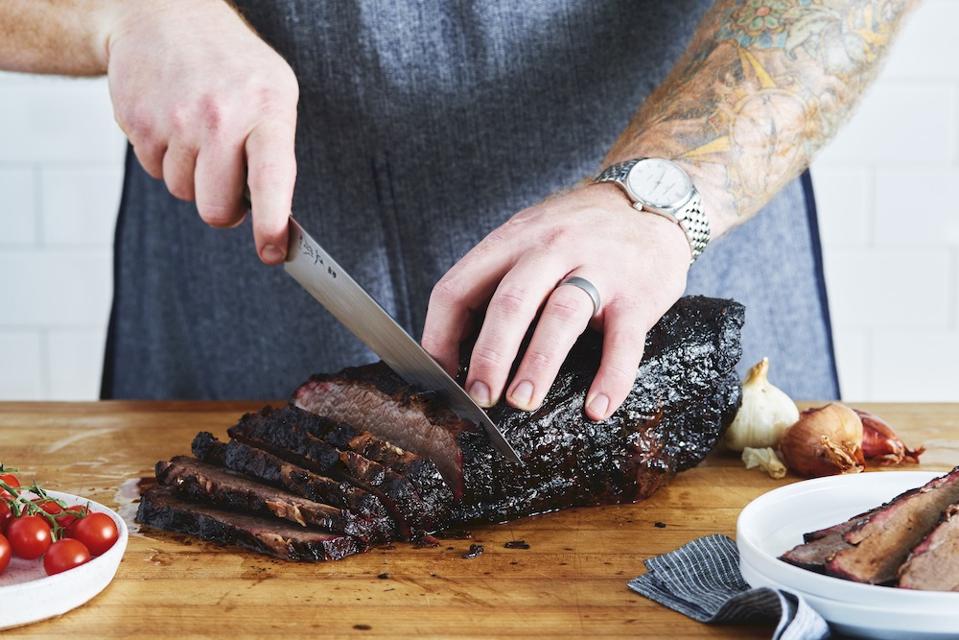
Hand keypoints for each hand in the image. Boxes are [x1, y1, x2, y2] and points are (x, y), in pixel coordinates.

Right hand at [105, 0, 298, 263]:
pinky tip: (174, 124)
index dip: (272, 224)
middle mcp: (220, 117)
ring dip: (192, 177)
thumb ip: (276, 151)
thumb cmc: (231, 64)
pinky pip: (155, 172)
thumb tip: (275, 215)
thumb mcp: (274, 93)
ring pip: (183, 193)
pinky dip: (166, 159)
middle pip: (216, 208)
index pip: (271, 180)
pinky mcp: (139, 123)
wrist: (164, 16)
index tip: (271, 252)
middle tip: (226, 184)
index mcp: (266, 110)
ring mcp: (176, 121)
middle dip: (222, 208)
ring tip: (198, 134)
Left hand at [422, 184, 690, 420]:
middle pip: (510, 303)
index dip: (440, 334)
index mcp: (513, 239)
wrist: (654, 197)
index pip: (459, 286)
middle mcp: (551, 249)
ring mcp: (598, 269)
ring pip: (560, 317)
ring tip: (522, 401)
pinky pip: (624, 342)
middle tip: (479, 397)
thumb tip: (458, 345)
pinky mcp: (638, 294)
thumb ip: (498, 277)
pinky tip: (597, 407)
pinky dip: (611, 378)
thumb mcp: (530, 235)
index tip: (440, 373)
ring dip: (537, 365)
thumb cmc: (581, 230)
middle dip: (489, 356)